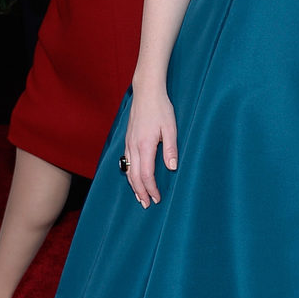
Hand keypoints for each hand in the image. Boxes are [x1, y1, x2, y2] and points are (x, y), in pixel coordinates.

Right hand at [122, 81, 177, 208]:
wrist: (146, 92)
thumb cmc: (161, 108)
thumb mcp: (171, 128)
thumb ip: (171, 149)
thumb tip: (172, 168)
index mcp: (145, 145)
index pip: (146, 174)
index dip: (151, 188)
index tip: (157, 198)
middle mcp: (133, 146)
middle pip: (134, 176)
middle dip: (140, 192)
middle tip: (146, 204)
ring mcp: (128, 143)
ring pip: (128, 170)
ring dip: (133, 186)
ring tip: (139, 197)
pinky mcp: (127, 140)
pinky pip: (126, 162)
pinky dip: (129, 174)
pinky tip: (133, 178)